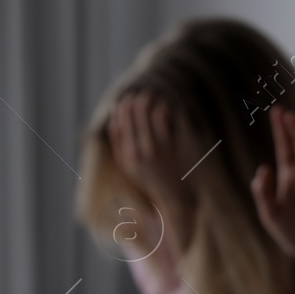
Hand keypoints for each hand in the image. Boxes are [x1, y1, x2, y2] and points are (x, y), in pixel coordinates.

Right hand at [107, 92, 198, 252]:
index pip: (124, 119)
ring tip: (156, 100)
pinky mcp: (180, 148)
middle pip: (139, 113)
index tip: (129, 99)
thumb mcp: (127, 164)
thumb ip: (118, 140)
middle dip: (140, 100)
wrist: (176, 198)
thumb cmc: (150, 179)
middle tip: (144, 95)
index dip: (126, 105)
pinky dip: (169, 111)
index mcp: (129, 154)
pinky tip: (168, 110)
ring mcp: (164, 149)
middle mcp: (145, 150)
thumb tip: (114, 114)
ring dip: (155, 103)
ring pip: (156, 113)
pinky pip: (173, 121)